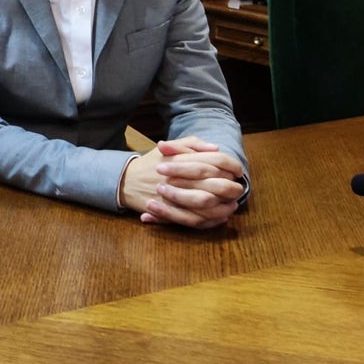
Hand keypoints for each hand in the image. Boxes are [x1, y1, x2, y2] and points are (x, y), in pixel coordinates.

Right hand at [120, 137, 245, 228]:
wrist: (126, 180)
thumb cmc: (151, 163)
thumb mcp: (169, 147)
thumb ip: (192, 144)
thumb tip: (216, 149)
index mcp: (181, 158)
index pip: (215, 161)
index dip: (231, 166)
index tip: (237, 171)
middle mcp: (179, 177)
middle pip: (216, 184)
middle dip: (231, 188)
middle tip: (237, 189)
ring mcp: (175, 196)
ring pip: (208, 204)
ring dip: (224, 205)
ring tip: (232, 204)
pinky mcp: (171, 211)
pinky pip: (196, 219)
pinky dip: (212, 219)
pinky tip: (221, 216)